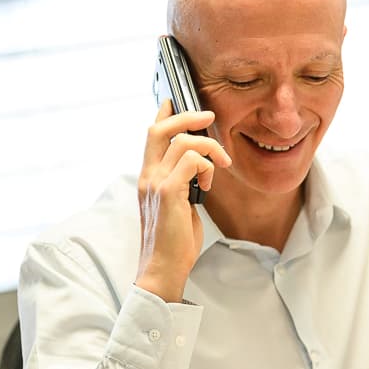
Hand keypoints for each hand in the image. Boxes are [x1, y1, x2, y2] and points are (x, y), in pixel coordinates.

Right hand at [134, 103, 230, 301]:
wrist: (163, 268)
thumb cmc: (174, 241)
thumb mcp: (178, 205)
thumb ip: (182, 183)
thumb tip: (200, 167)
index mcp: (148, 177)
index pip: (150, 135)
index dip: (163, 114)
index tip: (174, 100)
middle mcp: (147, 176)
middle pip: (160, 129)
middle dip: (187, 116)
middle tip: (209, 117)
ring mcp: (155, 183)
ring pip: (183, 143)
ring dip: (209, 147)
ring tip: (221, 165)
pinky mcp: (169, 192)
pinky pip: (193, 161)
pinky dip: (208, 166)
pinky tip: (211, 182)